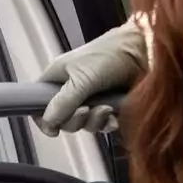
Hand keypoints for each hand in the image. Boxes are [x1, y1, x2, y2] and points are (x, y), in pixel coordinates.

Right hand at [36, 20, 148, 136]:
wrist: (143, 52)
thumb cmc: (109, 56)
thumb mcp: (81, 79)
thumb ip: (63, 102)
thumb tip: (47, 121)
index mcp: (58, 77)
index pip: (39, 102)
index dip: (43, 118)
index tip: (53, 129)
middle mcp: (71, 89)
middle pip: (62, 119)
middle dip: (75, 120)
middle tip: (86, 110)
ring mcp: (90, 99)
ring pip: (83, 125)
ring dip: (94, 121)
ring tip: (106, 108)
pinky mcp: (108, 106)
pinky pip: (101, 125)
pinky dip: (107, 123)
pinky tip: (114, 114)